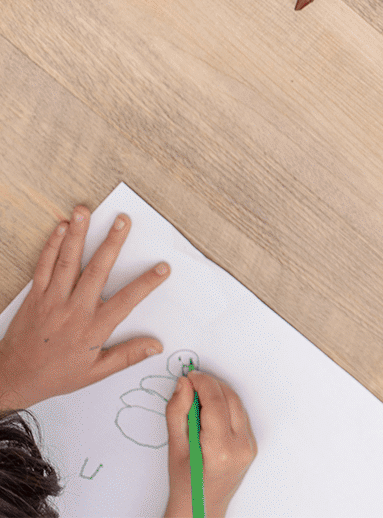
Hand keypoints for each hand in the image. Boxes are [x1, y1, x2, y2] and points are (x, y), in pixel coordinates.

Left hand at [0, 207, 169, 410]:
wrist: (13, 376)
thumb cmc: (55, 375)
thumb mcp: (95, 373)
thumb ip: (126, 356)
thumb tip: (155, 346)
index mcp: (92, 329)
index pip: (126, 301)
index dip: (146, 283)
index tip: (162, 268)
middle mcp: (74, 310)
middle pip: (97, 270)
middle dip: (112, 243)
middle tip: (122, 221)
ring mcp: (53, 299)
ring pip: (67, 261)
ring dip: (78, 234)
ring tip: (85, 212)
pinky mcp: (36, 295)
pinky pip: (44, 265)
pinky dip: (51, 245)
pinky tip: (61, 228)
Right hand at [163, 371, 255, 517]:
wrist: (201, 508)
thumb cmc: (185, 483)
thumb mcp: (175, 449)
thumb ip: (177, 414)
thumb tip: (184, 384)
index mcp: (221, 450)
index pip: (216, 403)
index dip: (203, 384)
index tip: (189, 376)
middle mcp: (241, 446)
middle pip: (230, 400)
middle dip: (210, 385)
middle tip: (191, 381)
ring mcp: (250, 445)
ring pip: (237, 405)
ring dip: (219, 394)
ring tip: (197, 394)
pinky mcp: (251, 444)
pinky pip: (240, 416)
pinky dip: (225, 406)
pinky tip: (209, 408)